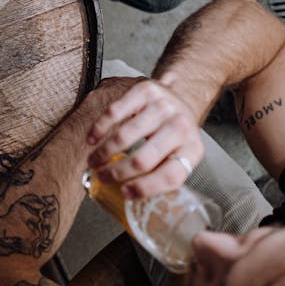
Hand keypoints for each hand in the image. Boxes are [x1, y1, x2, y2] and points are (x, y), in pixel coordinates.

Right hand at [85, 74, 203, 197]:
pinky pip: (115, 112)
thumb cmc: (174, 133)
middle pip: (142, 159)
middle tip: (102, 177)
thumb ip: (162, 173)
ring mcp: (163, 107)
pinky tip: (92, 139)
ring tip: (94, 161)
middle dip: (116, 173)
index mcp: (192, 149)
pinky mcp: (145, 91)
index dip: (145, 189)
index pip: (170, 176)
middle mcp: (181, 127)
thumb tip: (129, 194)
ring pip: (125, 136)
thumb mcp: (179, 155)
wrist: (180, 96)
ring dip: (103, 153)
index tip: (124, 194)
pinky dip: (99, 128)